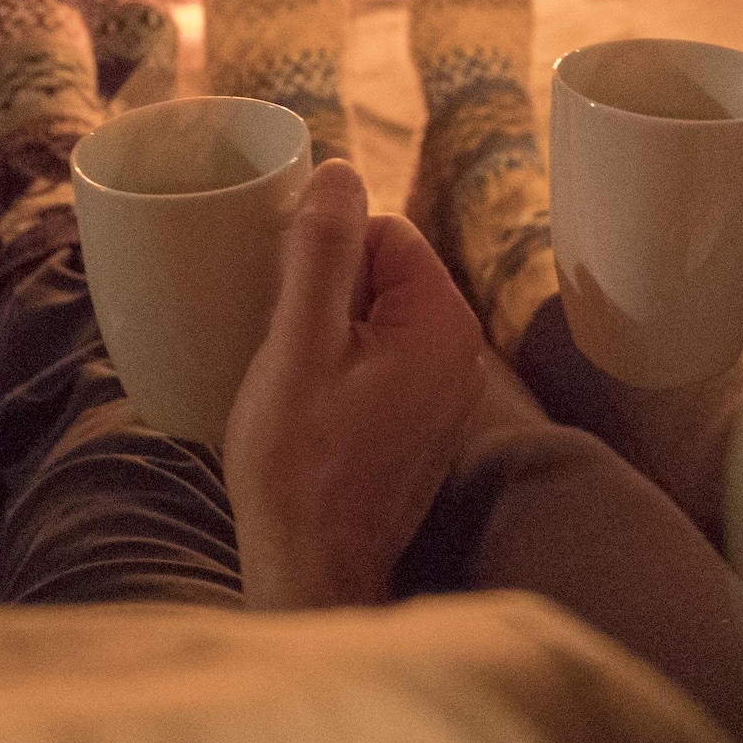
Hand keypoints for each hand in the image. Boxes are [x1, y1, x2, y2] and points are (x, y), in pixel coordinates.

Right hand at [224, 160, 486, 610]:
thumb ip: (320, 254)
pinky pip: (373, 364)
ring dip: (323, 335)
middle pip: (379, 273)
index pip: (382, 231)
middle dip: (322, 294)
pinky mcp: (417, 426)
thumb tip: (337, 170)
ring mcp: (441, 394)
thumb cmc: (299, 465)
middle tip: (283, 351)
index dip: (322, 256)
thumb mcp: (298, 345)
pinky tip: (303, 412)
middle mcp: (459, 353)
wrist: (312, 572)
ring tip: (289, 387)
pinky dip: (334, 372)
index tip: (283, 305)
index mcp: (442, 322)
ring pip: (371, 319)